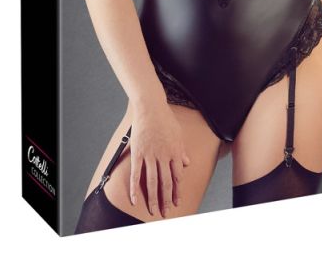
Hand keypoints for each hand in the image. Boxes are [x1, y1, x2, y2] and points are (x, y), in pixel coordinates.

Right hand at [128, 103, 190, 218]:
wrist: (151, 107)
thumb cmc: (165, 118)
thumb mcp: (179, 133)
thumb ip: (182, 150)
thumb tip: (187, 163)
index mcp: (175, 152)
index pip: (177, 177)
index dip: (177, 191)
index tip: (176, 202)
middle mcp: (164, 156)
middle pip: (165, 183)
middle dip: (166, 200)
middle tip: (165, 213)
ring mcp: (150, 155)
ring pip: (152, 182)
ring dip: (153, 198)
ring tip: (153, 211)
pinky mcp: (138, 153)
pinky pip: (136, 174)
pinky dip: (135, 188)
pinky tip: (135, 199)